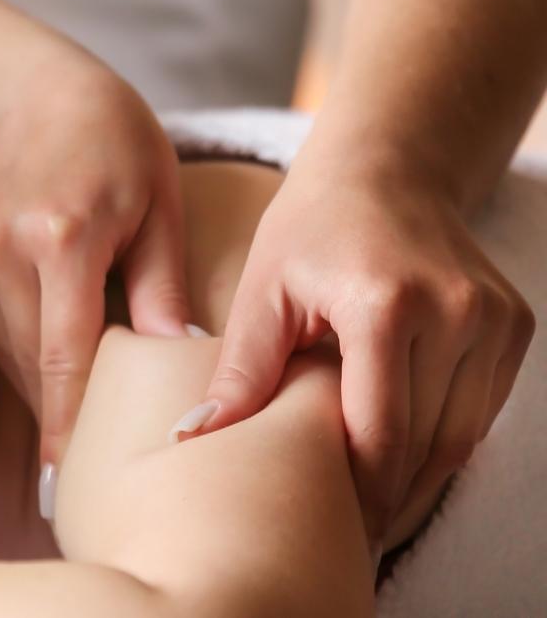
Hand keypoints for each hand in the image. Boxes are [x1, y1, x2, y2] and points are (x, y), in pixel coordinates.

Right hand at [0, 63, 191, 467]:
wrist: (29, 89)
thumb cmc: (114, 144)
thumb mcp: (160, 205)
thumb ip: (163, 290)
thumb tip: (179, 367)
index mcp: (63, 236)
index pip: (65, 357)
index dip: (69, 423)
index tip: (70, 477)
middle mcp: (0, 243)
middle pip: (28, 359)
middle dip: (58, 407)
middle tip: (85, 456)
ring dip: (34, 375)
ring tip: (70, 401)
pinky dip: (10, 336)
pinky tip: (39, 335)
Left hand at [190, 164, 534, 543]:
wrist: (385, 172)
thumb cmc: (308, 231)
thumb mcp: (262, 292)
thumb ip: (240, 369)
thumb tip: (192, 435)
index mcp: (383, 303)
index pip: (378, 428)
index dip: (355, 491)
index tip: (327, 529)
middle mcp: (452, 310)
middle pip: (425, 441)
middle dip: (385, 496)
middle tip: (346, 535)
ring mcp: (493, 317)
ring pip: (461, 435)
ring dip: (419, 479)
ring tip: (371, 511)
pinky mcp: (514, 323)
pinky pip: (482, 409)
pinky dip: (445, 441)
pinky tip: (403, 464)